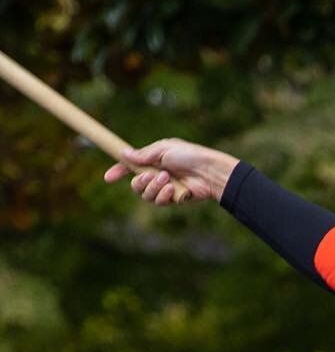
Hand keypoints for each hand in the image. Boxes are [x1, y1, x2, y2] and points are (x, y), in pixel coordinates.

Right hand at [103, 138, 239, 205]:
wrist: (209, 171)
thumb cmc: (189, 155)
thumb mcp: (163, 149)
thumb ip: (144, 154)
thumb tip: (124, 154)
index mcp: (152, 160)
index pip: (130, 167)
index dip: (118, 172)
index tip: (108, 178)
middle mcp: (156, 175)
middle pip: (135, 185)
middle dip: (140, 182)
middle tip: (151, 176)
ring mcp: (164, 188)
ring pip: (145, 195)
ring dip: (153, 188)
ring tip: (167, 180)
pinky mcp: (173, 199)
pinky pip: (159, 202)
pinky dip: (163, 195)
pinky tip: (173, 190)